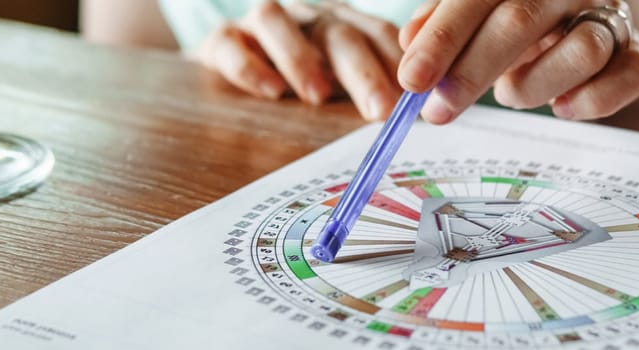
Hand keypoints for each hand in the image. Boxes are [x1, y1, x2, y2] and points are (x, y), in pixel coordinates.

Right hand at [196, 1, 402, 120]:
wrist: (234, 64)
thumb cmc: (303, 84)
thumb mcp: (344, 88)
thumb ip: (373, 96)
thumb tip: (416, 122)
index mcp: (343, 25)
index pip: (376, 33)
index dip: (397, 62)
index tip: (413, 100)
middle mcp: (307, 18)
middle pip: (336, 31)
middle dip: (362, 71)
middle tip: (379, 110)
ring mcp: (262, 25)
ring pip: (276, 19)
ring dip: (300, 57)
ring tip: (318, 96)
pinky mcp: (222, 39)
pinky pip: (229, 42)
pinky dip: (249, 65)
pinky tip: (270, 92)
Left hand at [398, 0, 638, 122]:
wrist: (579, 22)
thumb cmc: (514, 19)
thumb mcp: (473, 14)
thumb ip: (442, 23)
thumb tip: (409, 44)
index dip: (442, 39)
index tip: (412, 80)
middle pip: (521, 21)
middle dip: (472, 72)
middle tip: (439, 111)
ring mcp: (609, 16)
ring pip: (582, 50)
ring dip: (534, 85)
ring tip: (508, 95)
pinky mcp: (635, 53)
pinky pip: (630, 76)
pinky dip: (592, 100)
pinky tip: (561, 107)